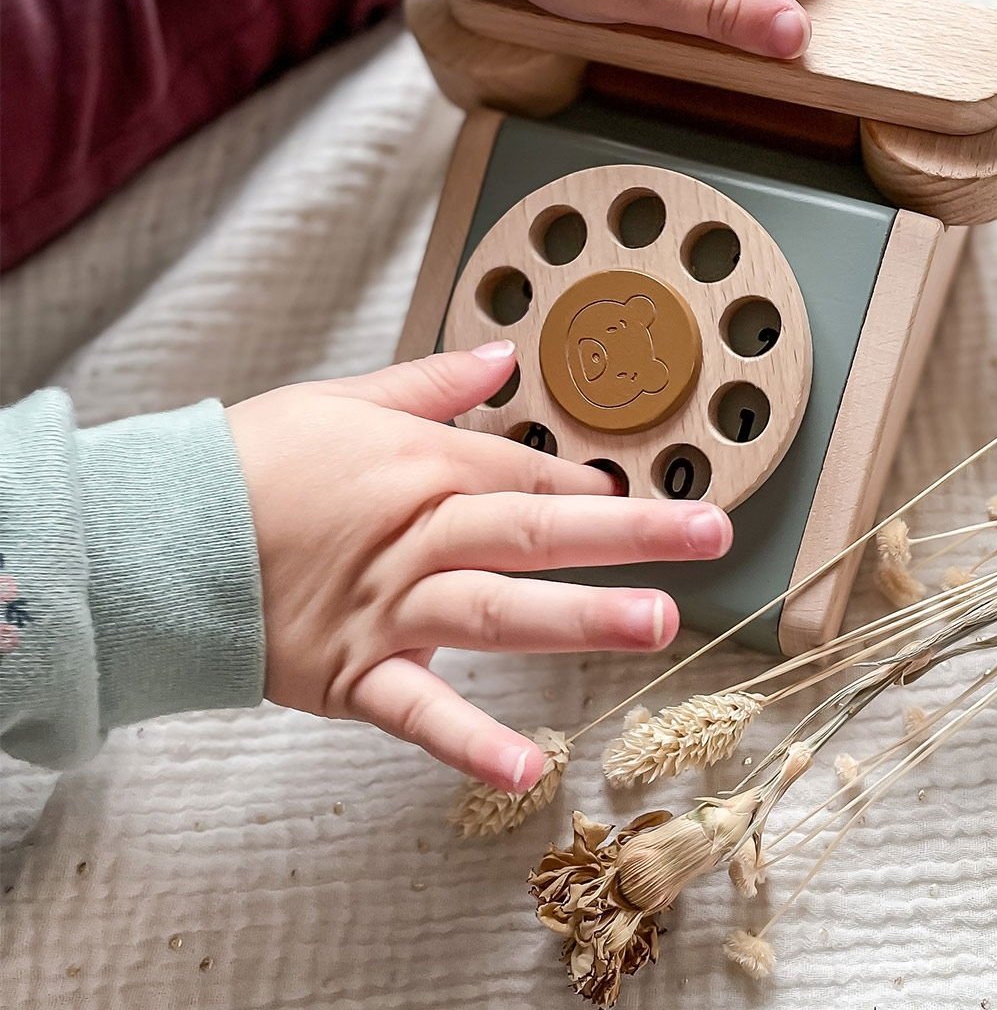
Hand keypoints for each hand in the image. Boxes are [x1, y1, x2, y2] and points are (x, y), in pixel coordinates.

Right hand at [226, 341, 732, 791]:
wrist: (159, 532)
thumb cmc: (252, 461)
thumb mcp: (343, 398)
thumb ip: (434, 381)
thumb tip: (502, 355)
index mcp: (422, 466)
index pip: (529, 475)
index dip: (592, 489)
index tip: (648, 501)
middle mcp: (421, 535)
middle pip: (538, 529)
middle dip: (631, 532)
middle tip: (711, 535)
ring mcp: (392, 608)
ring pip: (499, 609)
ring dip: (580, 616)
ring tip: (658, 625)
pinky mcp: (354, 672)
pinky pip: (419, 711)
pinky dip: (471, 741)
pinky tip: (530, 768)